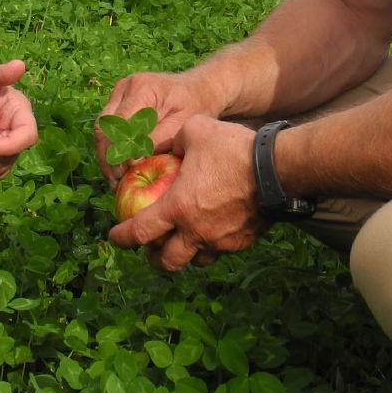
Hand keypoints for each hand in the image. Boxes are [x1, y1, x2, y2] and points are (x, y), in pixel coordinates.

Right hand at [96, 69, 216, 182]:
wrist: (199, 87)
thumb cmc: (195, 105)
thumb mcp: (181, 124)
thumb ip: (157, 140)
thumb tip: (132, 159)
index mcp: (142, 89)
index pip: (120, 123)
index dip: (119, 150)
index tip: (126, 172)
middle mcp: (125, 87)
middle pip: (105, 125)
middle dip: (108, 156)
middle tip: (116, 181)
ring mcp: (120, 92)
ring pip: (103, 127)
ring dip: (106, 154)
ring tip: (115, 179)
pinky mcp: (120, 100)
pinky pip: (109, 126)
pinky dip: (111, 147)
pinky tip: (118, 167)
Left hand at [108, 115, 266, 271]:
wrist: (278, 169)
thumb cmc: (233, 149)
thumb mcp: (195, 131)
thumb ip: (174, 140)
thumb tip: (167, 146)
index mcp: (177, 208)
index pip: (140, 233)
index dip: (122, 238)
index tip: (114, 237)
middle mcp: (196, 231)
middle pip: (167, 261)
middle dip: (153, 258)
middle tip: (149, 250)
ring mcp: (221, 240)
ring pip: (196, 261)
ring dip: (184, 255)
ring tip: (181, 244)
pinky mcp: (243, 241)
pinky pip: (221, 251)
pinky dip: (211, 246)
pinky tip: (212, 231)